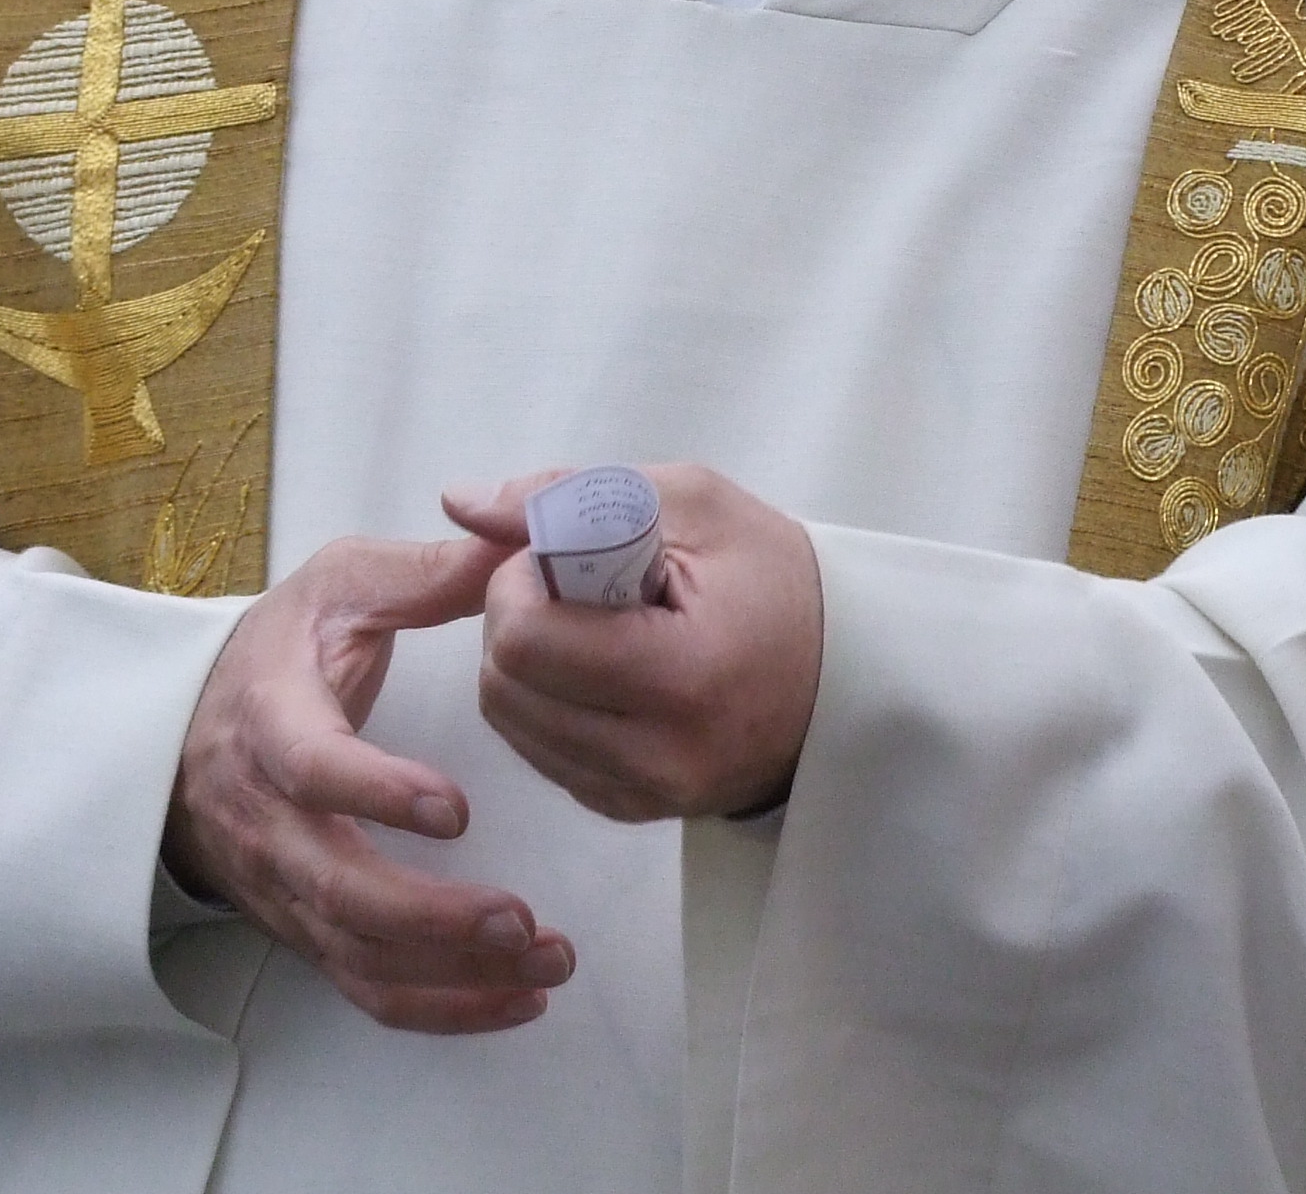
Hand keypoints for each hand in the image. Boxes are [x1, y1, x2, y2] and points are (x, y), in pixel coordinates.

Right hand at [165, 531, 575, 1034]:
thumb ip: (428, 571)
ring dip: (452, 973)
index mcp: (272, 721)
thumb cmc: (285, 648)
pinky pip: (367, 986)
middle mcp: (268, 819)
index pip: (311, 770)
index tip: (455, 809)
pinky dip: (441, 1007)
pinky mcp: (308, 926)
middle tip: (522, 919)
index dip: (376, 793)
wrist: (191, 727)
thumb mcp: (343, 586)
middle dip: (432, 918)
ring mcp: (285, 885)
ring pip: (357, 952)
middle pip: (336, 890)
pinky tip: (518, 998)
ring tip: (547, 960)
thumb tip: (518, 542)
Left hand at [447, 464, 825, 820]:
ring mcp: (643, 795)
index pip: (528, 640)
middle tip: (573, 585)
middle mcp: (658, 756)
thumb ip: (572, 494)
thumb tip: (458, 502)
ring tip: (591, 625)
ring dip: (525, 662)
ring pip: (510, 722)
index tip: (561, 556)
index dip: (519, 583)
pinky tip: (602, 669)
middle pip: (504, 686)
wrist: (848, 675)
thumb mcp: (694, 503)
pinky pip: (540, 752)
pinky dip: (549, 701)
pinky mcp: (629, 810)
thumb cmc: (776, 579)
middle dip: (515, 619)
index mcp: (683, 676)